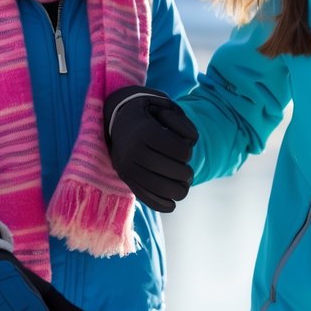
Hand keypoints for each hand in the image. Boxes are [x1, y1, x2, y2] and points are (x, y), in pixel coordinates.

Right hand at [104, 85, 198, 211]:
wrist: (117, 118)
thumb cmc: (148, 112)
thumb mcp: (164, 105)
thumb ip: (182, 121)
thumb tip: (192, 141)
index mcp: (145, 131)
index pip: (179, 151)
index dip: (188, 153)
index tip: (185, 150)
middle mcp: (133, 151)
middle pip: (172, 171)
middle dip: (186, 174)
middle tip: (188, 172)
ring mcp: (127, 168)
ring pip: (160, 188)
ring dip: (179, 191)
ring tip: (183, 186)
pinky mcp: (125, 179)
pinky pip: (145, 198)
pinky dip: (162, 204)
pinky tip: (172, 203)